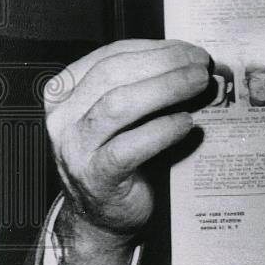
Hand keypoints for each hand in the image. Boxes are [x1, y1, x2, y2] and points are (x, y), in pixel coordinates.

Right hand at [44, 39, 210, 264]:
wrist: (102, 216)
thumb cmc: (117, 156)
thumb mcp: (120, 115)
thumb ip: (141, 85)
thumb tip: (190, 60)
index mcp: (66, 93)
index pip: (110, 56)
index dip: (154, 49)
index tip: (188, 49)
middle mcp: (64, 118)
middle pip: (114, 74)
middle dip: (164, 63)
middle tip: (200, 64)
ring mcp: (76, 148)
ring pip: (119, 105)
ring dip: (166, 88)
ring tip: (198, 84)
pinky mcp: (96, 176)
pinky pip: (130, 147)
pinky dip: (162, 129)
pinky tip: (186, 123)